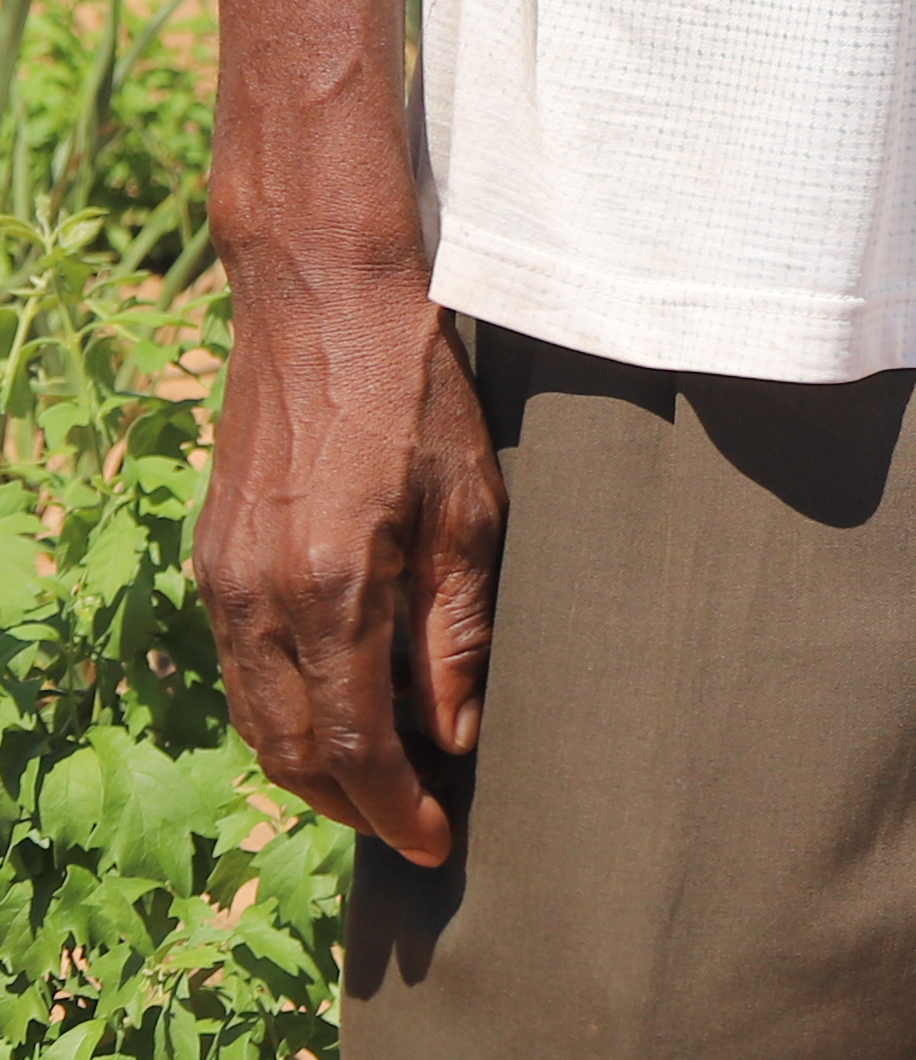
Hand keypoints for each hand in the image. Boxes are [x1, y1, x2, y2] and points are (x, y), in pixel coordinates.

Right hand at [194, 250, 502, 863]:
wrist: (319, 302)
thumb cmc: (416, 394)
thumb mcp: (471, 508)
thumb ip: (458, 631)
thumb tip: (457, 734)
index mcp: (331, 590)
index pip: (354, 745)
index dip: (396, 808)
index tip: (437, 842)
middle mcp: (259, 599)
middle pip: (292, 751)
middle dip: (354, 806)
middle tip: (413, 829)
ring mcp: (224, 582)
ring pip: (257, 719)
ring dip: (313, 769)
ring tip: (383, 788)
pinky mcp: (214, 561)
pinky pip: (240, 672)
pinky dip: (284, 714)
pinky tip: (337, 715)